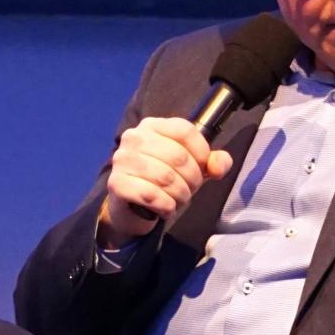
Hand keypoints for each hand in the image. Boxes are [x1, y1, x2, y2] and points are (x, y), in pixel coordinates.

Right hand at [100, 117, 231, 244]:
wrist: (132, 205)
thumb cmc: (164, 178)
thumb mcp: (193, 166)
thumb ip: (213, 162)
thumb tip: (218, 167)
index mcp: (153, 125)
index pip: (185, 130)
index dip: (202, 152)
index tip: (204, 168)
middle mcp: (134, 137)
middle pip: (178, 156)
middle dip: (193, 180)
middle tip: (190, 189)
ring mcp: (122, 159)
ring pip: (166, 178)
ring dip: (181, 195)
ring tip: (179, 199)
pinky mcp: (116, 183)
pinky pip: (150, 195)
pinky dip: (166, 206)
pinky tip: (166, 209)